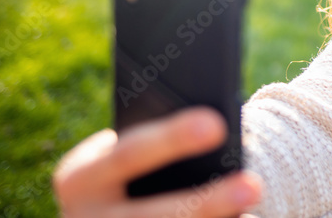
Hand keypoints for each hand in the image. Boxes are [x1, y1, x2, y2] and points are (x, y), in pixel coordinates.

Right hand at [53, 106, 262, 216]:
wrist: (101, 212)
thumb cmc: (128, 168)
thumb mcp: (125, 154)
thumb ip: (155, 144)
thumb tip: (217, 129)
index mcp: (79, 177)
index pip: (129, 154)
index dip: (172, 140)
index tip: (217, 124)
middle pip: (152, 214)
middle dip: (206, 202)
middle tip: (252, 185)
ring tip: (252, 201)